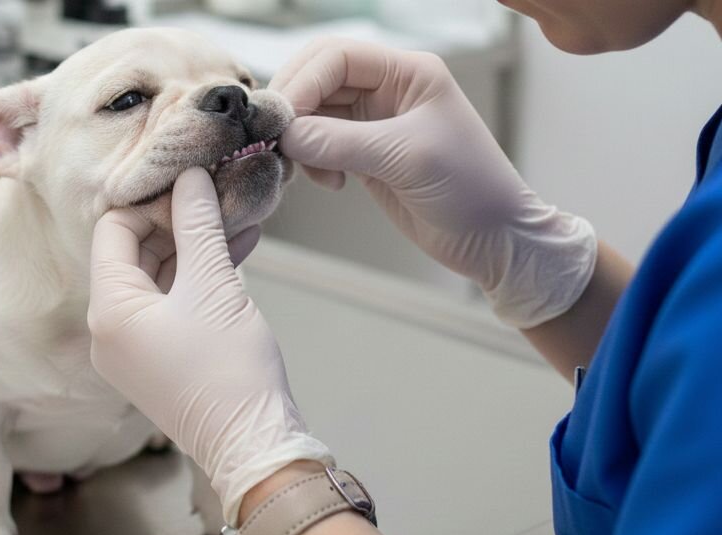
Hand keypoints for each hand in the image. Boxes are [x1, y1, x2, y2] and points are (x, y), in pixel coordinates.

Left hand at [87, 167, 331, 524]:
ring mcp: (132, 348)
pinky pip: (170, 303)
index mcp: (109, 311)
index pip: (113, 230)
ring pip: (156, 277)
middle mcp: (108, 331)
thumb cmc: (230, 373)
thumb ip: (198, 225)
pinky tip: (236, 249)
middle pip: (132, 253)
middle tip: (214, 196)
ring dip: (193, 246)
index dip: (152, 203)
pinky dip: (198, 277)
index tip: (190, 186)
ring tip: (233, 216)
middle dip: (176, 222)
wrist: (253, 445)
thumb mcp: (215, 285)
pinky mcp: (158, 358)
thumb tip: (189, 178)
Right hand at [270, 38, 596, 327]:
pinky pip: (321, 145)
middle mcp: (389, 90)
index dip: (303, 83)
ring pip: (315, 114)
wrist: (494, 240)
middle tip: (278, 140)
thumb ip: (341, 142)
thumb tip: (287, 135)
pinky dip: (312, 161)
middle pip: (319, 79)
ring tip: (308, 170)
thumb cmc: (472, 189)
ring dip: (301, 139)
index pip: (337, 57)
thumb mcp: (404, 158)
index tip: (281, 120)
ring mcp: (375, 123)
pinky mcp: (366, 155)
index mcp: (409, 72)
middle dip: (294, 106)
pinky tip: (330, 184)